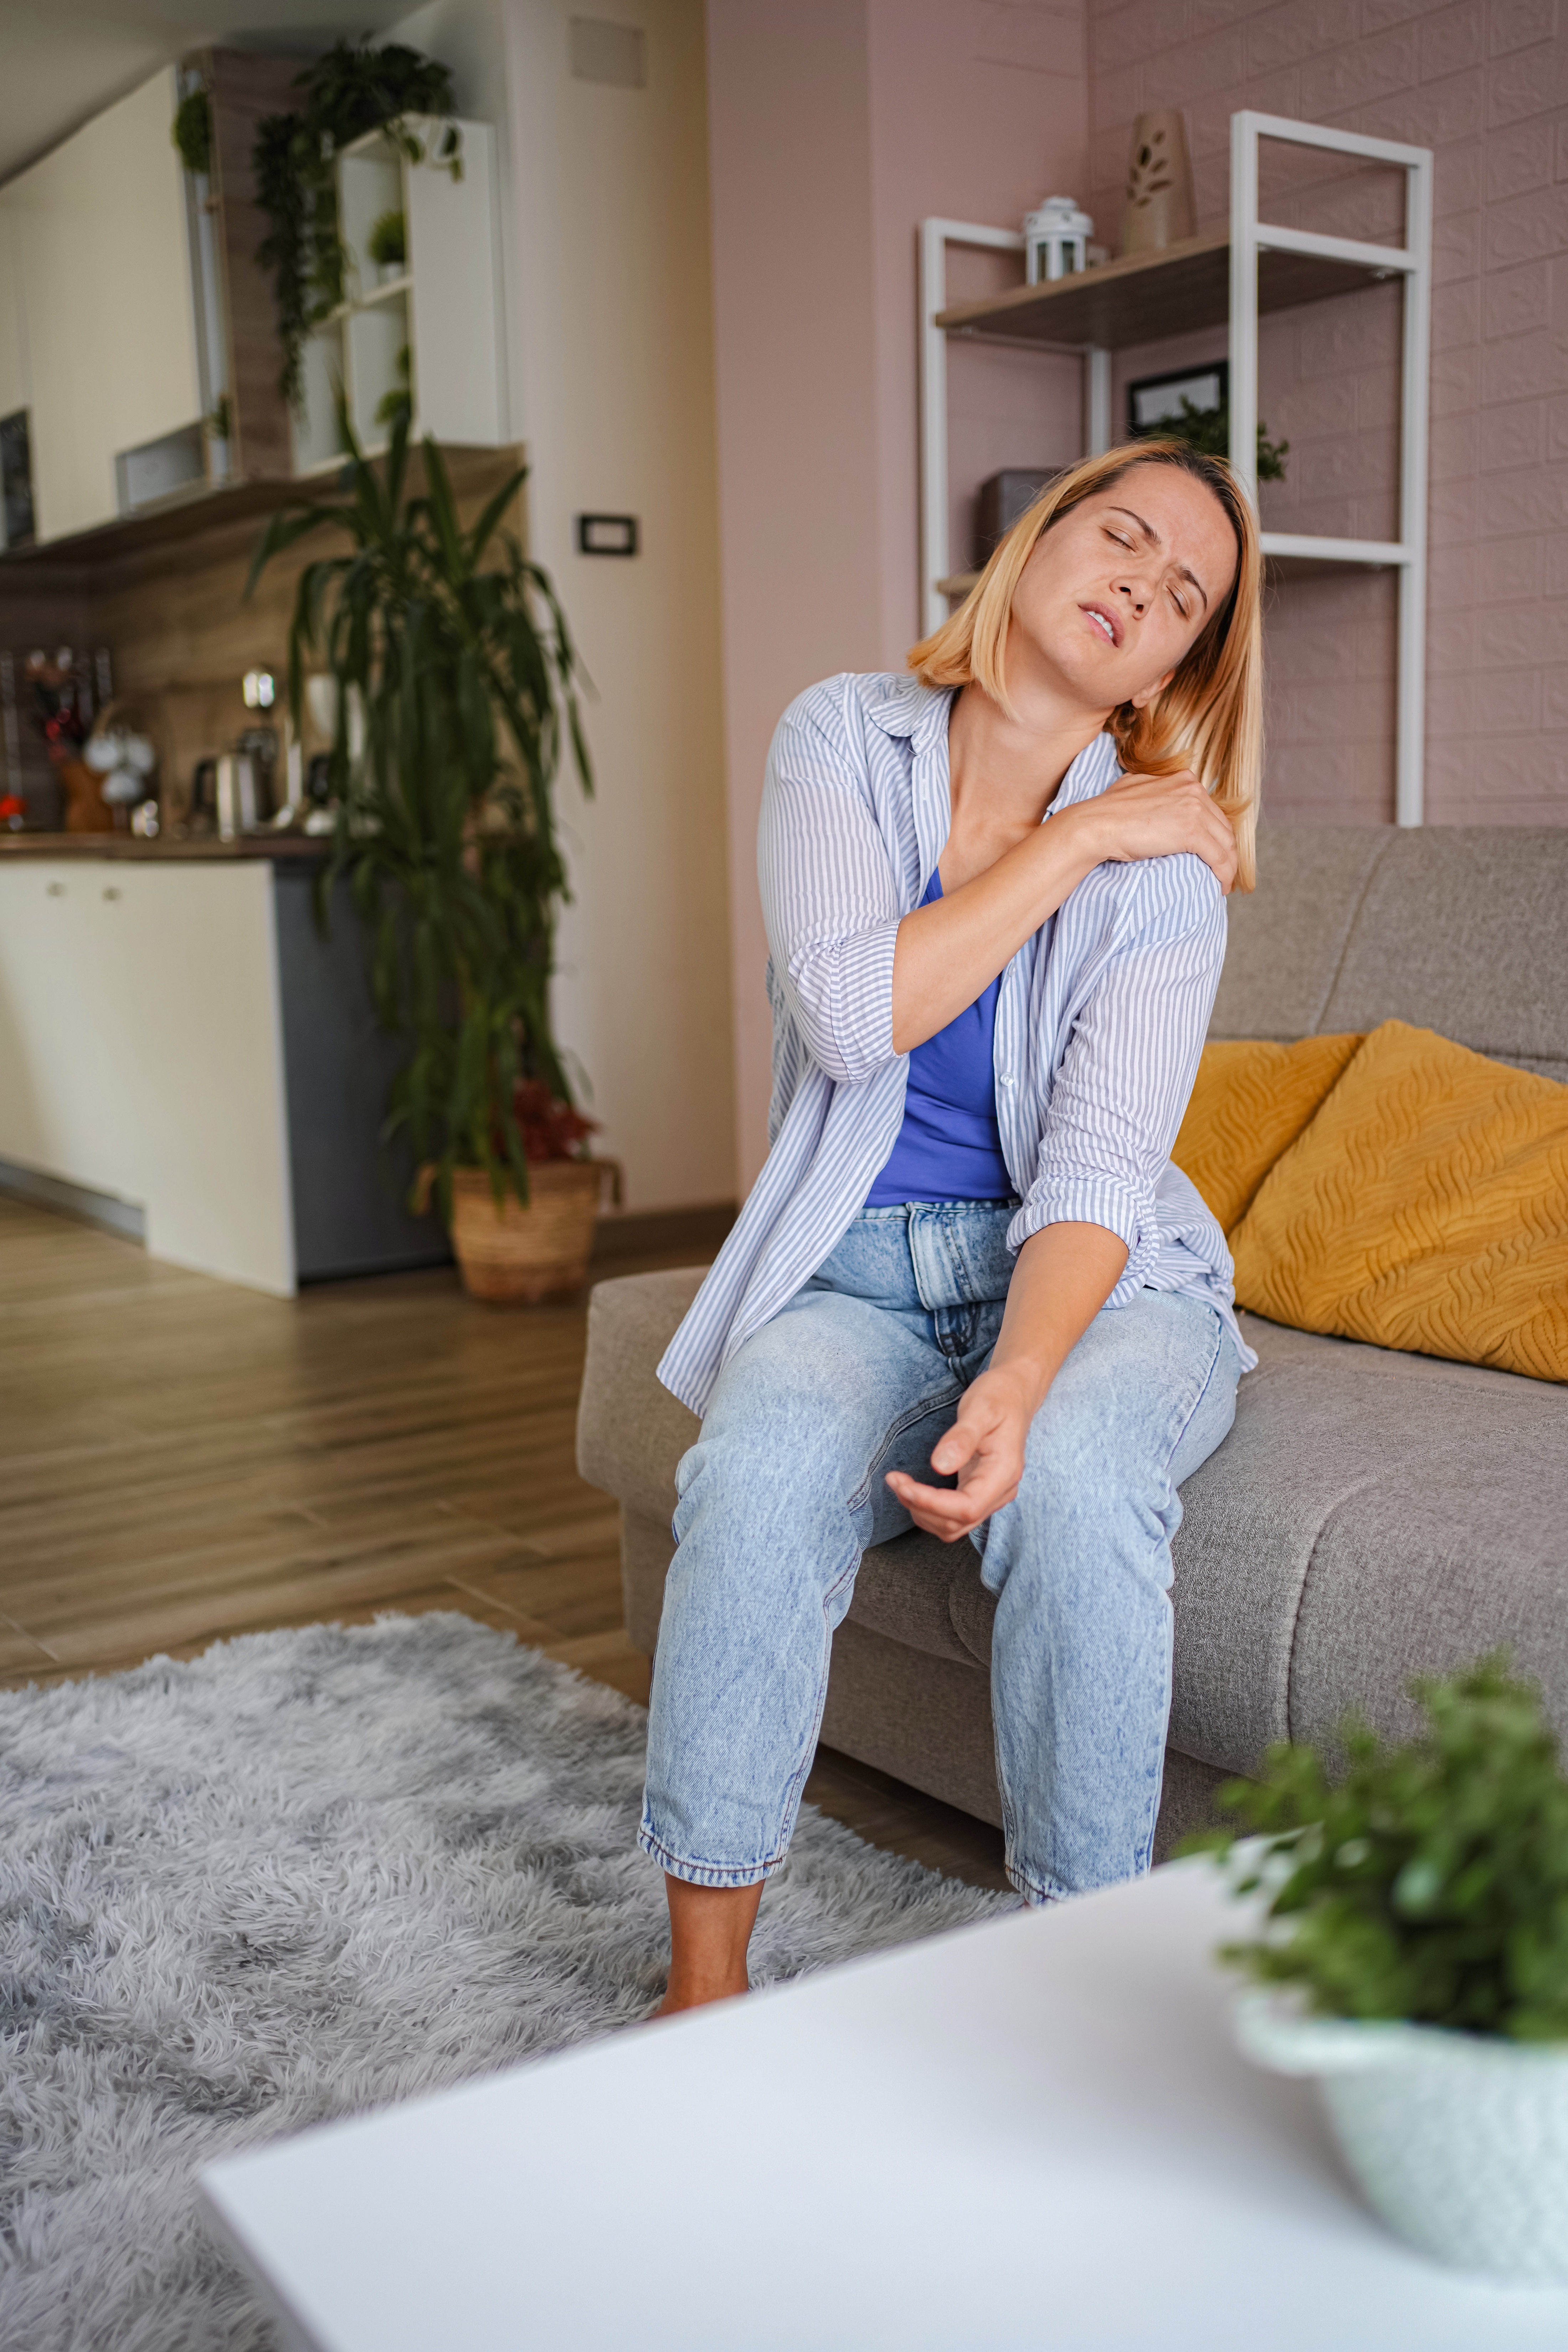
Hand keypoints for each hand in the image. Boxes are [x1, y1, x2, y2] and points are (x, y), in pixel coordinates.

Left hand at [885, 1366, 1034, 1542]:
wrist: (1013, 1393)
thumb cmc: (998, 1397)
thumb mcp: (980, 1409)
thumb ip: (961, 1438)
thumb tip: (940, 1465)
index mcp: (1004, 1473)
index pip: (967, 1508)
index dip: (931, 1503)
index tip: (903, 1484)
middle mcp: (1001, 1491)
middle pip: (957, 1523)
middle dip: (920, 1507)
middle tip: (894, 1480)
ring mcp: (991, 1495)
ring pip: (952, 1526)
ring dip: (921, 1511)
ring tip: (899, 1484)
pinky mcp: (979, 1492)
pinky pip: (952, 1516)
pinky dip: (928, 1509)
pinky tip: (913, 1489)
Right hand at [1083, 768, 1237, 894]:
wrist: (1095, 825)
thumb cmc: (1108, 812)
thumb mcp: (1138, 788)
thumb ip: (1158, 792)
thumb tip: (1162, 802)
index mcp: (1184, 779)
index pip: (1212, 811)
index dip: (1216, 834)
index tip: (1214, 852)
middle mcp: (1194, 789)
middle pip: (1223, 827)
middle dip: (1226, 851)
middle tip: (1222, 871)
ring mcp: (1194, 808)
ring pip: (1226, 843)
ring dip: (1229, 866)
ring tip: (1223, 883)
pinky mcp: (1192, 831)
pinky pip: (1219, 857)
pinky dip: (1224, 873)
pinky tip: (1221, 886)